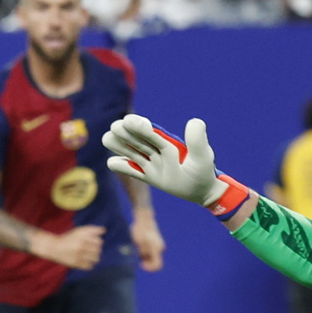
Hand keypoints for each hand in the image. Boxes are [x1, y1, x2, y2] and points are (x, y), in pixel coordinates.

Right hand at [34, 225, 104, 269]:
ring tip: (90, 256)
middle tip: (91, 249)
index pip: (99, 241)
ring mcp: (79, 255)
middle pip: (98, 250)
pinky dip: (89, 264)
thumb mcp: (79, 231)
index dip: (98, 242)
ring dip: (95, 257)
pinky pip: (89, 266)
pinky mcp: (76, 264)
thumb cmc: (69, 238)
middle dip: (97, 250)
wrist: (54, 248)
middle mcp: (81, 245)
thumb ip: (92, 229)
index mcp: (83, 237)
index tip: (93, 242)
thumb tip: (104, 230)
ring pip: (95, 258)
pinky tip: (86, 261)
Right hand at [104, 115, 221, 205]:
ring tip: (108, 139)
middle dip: (124, 132)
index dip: (138, 125)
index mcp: (166, 141)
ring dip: (117, 144)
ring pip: (127, 150)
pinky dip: (119, 165)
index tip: (128, 121)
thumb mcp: (202, 156)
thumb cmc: (203, 172)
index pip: (149, 130)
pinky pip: (128, 169)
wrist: (201, 190)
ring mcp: (149, 162)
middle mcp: (155, 149)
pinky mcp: (146, 175)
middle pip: (134, 137)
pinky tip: (115, 163)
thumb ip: (197, 140)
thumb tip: (193, 121)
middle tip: (116, 129)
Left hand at [131, 211, 164, 270]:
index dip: (149, 268)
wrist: (143, 219)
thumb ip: (141, 252)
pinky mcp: (155, 243)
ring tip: (137, 247)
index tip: (141, 264)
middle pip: (154, 262)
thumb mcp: (137, 242)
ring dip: (144, 256)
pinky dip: (144, 252)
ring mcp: (158, 245)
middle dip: (145, 261)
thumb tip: (141, 260)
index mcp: (156, 248)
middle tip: (137, 254)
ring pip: (151, 257)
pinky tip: (139, 245)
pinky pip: (150, 252)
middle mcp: (159, 248)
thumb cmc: (139, 229)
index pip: (157, 265)